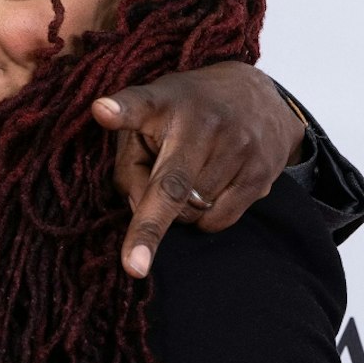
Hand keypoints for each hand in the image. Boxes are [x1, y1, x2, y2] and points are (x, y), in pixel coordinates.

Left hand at [92, 63, 303, 277]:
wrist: (260, 96)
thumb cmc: (186, 114)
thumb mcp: (148, 123)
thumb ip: (131, 165)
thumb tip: (139, 209)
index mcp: (166, 102)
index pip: (140, 105)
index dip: (120, 110)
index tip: (102, 111)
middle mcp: (205, 123)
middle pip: (171, 187)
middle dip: (150, 229)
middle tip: (134, 265)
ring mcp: (238, 148)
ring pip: (192, 212)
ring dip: (180, 210)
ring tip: (190, 177)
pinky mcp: (261, 172)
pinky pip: (219, 220)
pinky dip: (205, 218)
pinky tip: (211, 189)